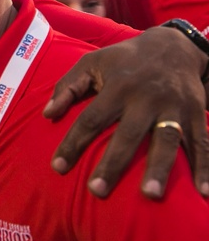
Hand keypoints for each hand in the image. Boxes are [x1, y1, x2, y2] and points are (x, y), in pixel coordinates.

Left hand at [44, 26, 208, 198]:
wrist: (174, 45)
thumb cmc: (124, 59)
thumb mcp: (91, 62)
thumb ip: (68, 86)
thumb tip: (47, 114)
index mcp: (118, 86)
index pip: (91, 119)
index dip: (73, 143)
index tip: (58, 167)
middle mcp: (146, 98)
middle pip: (128, 134)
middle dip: (112, 163)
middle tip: (96, 190)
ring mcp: (175, 107)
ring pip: (167, 141)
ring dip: (159, 169)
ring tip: (150, 195)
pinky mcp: (197, 113)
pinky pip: (203, 143)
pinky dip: (206, 168)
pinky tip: (204, 193)